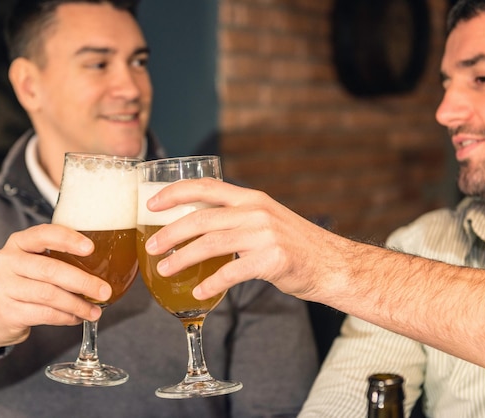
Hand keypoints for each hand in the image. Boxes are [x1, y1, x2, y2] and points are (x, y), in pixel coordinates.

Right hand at [0, 224, 111, 352]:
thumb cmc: (23, 281)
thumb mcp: (34, 261)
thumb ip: (59, 258)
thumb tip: (105, 266)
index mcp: (18, 242)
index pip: (44, 234)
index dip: (68, 240)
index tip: (91, 248)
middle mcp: (7, 261)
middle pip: (50, 270)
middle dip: (82, 281)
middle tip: (104, 290)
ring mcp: (4, 287)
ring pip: (49, 295)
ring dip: (78, 304)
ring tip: (95, 311)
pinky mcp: (7, 311)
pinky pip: (44, 314)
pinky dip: (66, 317)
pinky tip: (77, 317)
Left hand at [144, 178, 342, 300]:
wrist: (333, 264)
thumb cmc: (295, 244)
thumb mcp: (265, 219)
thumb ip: (236, 217)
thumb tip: (197, 225)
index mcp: (251, 198)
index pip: (206, 186)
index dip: (175, 192)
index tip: (151, 203)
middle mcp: (256, 211)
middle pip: (201, 217)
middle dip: (171, 232)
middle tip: (151, 246)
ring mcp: (265, 234)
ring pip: (211, 243)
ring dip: (182, 258)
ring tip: (164, 270)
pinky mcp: (272, 260)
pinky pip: (232, 272)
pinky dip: (211, 283)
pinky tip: (197, 292)